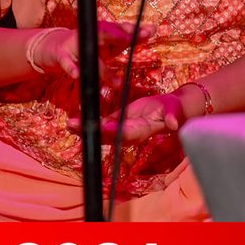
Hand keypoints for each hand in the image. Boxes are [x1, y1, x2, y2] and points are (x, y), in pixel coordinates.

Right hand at [27, 19, 154, 78]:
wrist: (55, 48)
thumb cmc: (88, 47)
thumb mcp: (109, 43)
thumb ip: (129, 38)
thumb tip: (153, 28)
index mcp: (101, 30)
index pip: (118, 27)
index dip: (132, 29)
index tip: (149, 32)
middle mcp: (89, 35)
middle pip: (104, 34)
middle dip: (118, 36)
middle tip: (130, 40)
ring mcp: (74, 44)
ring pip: (90, 55)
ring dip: (103, 70)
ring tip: (117, 83)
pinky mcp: (61, 55)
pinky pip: (66, 62)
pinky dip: (71, 68)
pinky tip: (76, 75)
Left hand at [71, 91, 187, 141]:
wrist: (172, 110)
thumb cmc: (174, 109)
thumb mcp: (174, 111)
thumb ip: (172, 117)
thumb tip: (173, 124)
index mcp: (144, 129)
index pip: (127, 132)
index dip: (115, 130)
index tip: (103, 126)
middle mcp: (131, 133)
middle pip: (110, 135)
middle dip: (92, 131)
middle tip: (74, 125)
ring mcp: (124, 129)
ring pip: (103, 132)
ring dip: (86, 129)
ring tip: (70, 124)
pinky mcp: (119, 122)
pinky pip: (103, 125)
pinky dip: (90, 123)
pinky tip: (75, 122)